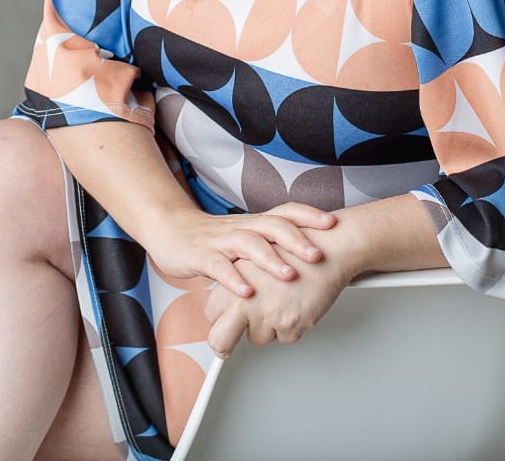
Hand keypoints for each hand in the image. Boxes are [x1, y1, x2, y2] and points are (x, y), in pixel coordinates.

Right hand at [144, 201, 335, 296]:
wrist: (172, 231)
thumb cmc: (213, 239)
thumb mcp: (246, 238)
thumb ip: (273, 246)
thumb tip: (309, 258)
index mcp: (254, 223)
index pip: (285, 212)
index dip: (308, 215)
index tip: (332, 223)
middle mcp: (241, 228)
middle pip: (272, 226)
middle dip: (297, 240)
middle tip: (317, 255)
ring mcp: (221, 241)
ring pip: (248, 244)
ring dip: (271, 260)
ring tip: (289, 275)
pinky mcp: (201, 256)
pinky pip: (218, 266)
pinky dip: (233, 279)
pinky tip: (247, 292)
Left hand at [203, 244, 352, 357]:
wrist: (327, 249)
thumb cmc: (295, 249)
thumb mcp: (256, 257)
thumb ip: (237, 279)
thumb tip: (225, 301)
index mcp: (234, 280)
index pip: (211, 312)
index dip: (219, 320)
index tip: (223, 326)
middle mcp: (247, 299)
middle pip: (220, 338)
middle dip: (225, 343)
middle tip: (229, 344)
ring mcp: (268, 315)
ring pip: (257, 338)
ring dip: (267, 327)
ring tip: (281, 300)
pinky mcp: (289, 326)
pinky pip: (284, 338)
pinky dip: (291, 326)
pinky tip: (296, 303)